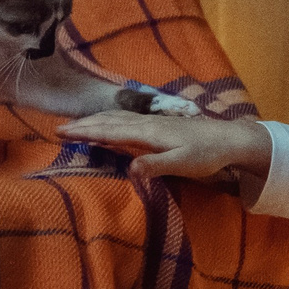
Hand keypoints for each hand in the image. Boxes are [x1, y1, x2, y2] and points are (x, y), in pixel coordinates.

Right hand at [56, 110, 270, 182]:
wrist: (230, 140)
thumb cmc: (206, 155)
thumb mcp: (182, 164)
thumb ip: (155, 165)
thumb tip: (129, 168)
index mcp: (148, 133)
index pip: (109, 130)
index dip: (85, 131)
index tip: (62, 132)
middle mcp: (146, 124)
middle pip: (108, 121)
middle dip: (83, 125)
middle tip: (58, 129)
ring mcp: (152, 123)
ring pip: (116, 119)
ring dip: (95, 121)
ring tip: (76, 126)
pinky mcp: (158, 126)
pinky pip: (126, 122)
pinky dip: (110, 122)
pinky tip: (108, 126)